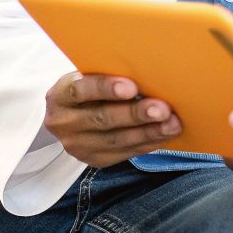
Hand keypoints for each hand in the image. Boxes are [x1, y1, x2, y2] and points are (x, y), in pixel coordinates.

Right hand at [45, 72, 181, 167]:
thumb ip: (106, 75)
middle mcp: (63, 123)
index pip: (80, 90)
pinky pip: (125, 153)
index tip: (131, 87)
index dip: (105, 88)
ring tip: (172, 124)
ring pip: (117, 140)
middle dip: (135, 114)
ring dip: (148, 132)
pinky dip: (148, 143)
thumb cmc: (87, 88)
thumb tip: (147, 72)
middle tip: (162, 109)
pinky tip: (165, 134)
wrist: (69, 117)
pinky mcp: (93, 160)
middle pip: (102, 118)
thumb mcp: (86, 76)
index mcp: (60, 96)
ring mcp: (77, 145)